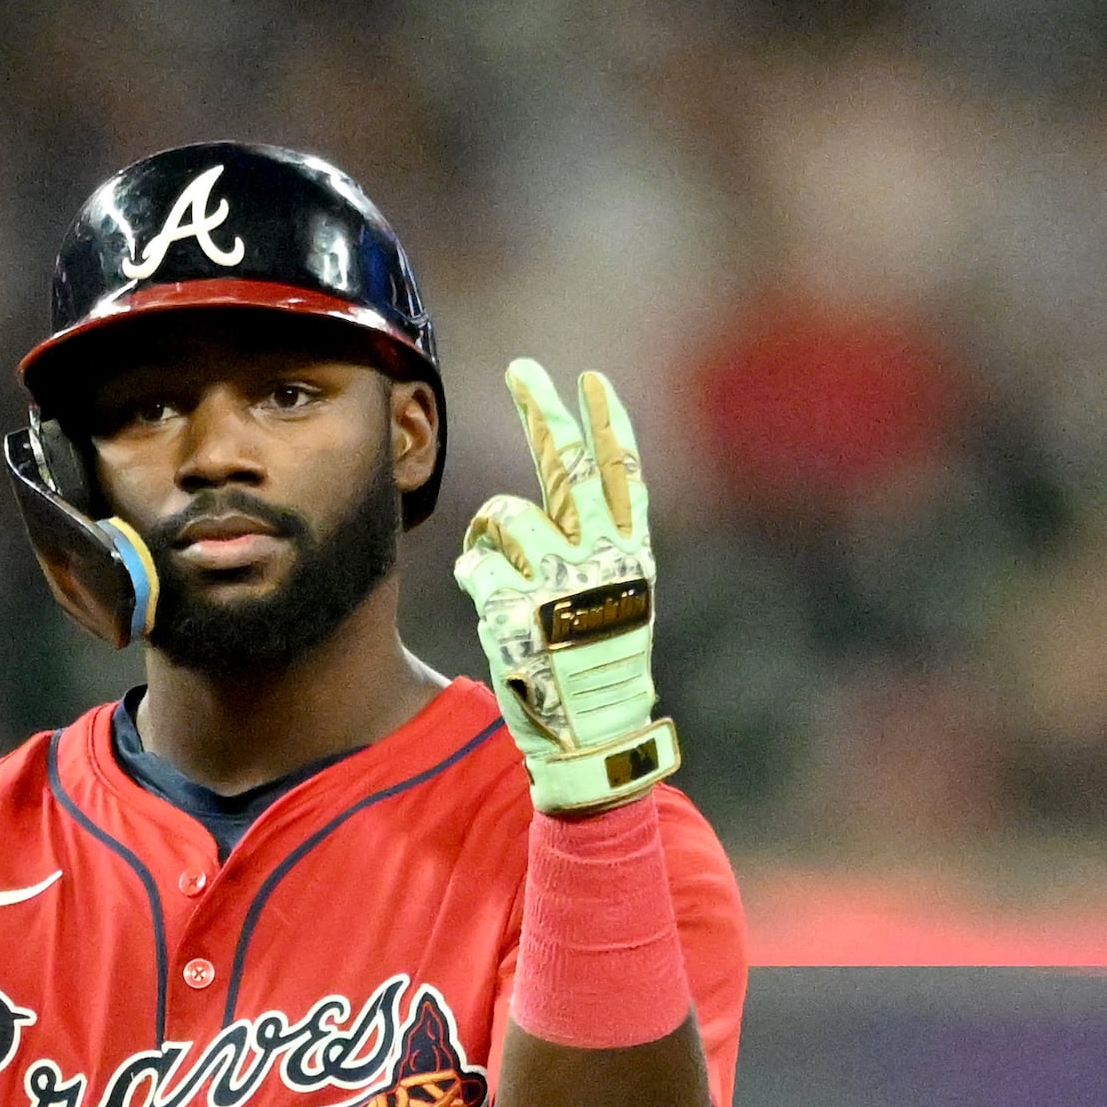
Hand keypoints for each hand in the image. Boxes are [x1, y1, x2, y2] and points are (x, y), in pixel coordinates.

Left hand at [453, 359, 681, 813]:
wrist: (592, 737)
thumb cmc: (596, 670)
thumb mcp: (613, 600)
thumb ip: (592, 547)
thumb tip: (561, 495)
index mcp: (631, 555)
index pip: (622, 473)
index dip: (607, 423)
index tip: (592, 382)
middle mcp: (601, 559)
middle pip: (566, 465)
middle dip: (543, 410)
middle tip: (523, 369)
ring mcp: (557, 581)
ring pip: (503, 517)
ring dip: (492, 538)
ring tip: (508, 579)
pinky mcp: (514, 607)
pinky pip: (475, 565)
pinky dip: (477, 580)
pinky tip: (497, 615)